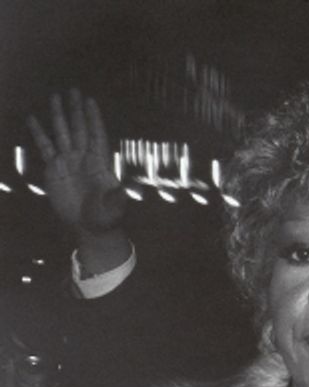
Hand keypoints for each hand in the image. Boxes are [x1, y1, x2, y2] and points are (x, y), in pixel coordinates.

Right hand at [27, 89, 126, 239]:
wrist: (90, 226)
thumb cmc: (107, 216)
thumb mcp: (115, 206)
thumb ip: (118, 196)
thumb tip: (128, 189)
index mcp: (99, 163)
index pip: (96, 135)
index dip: (93, 119)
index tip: (91, 101)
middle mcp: (84, 158)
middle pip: (79, 128)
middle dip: (76, 110)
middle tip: (73, 90)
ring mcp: (68, 161)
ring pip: (62, 133)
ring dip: (59, 115)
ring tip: (54, 97)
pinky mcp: (54, 169)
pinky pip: (45, 147)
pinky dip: (39, 133)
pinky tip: (33, 119)